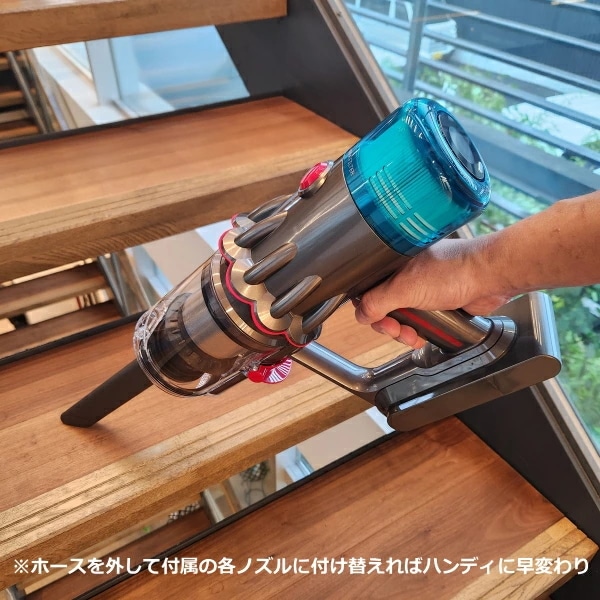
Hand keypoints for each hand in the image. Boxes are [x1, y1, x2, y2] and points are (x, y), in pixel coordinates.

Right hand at [355, 238, 513, 347]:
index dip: (368, 307)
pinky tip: (424, 335)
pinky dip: (419, 331)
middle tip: (396, 330)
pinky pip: (420, 320)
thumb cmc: (453, 271)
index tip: (376, 319)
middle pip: (384, 306)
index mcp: (394, 264)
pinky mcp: (438, 301)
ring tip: (413, 336)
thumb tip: (360, 315)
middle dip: (388, 323)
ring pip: (402, 315)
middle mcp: (407, 275)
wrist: (490, 276)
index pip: (369, 288)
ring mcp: (423, 289)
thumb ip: (377, 302)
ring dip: (404, 330)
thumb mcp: (405, 288)